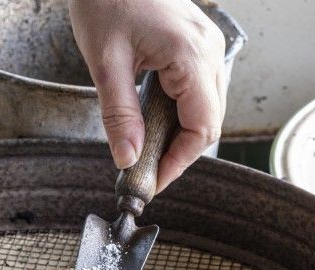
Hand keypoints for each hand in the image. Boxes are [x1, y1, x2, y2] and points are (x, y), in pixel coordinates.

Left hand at [69, 0, 225, 192]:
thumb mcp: (105, 62)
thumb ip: (119, 114)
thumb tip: (127, 159)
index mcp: (191, 55)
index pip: (202, 127)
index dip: (178, 161)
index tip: (152, 180)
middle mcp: (208, 51)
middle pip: (208, 121)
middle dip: (178, 152)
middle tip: (146, 172)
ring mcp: (206, 46)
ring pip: (205, 108)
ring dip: (179, 134)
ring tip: (146, 151)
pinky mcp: (195, 44)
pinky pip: (198, 90)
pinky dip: (179, 113)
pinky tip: (154, 122)